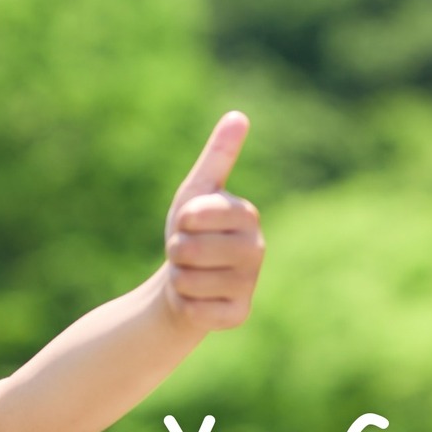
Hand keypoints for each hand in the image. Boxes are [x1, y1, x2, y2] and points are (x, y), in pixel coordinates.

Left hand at [162, 110, 264, 332]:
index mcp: (247, 215)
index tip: (187, 224)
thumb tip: (238, 116)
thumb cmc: (191, 234)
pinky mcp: (238, 314)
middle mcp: (256, 249)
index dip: (180, 222)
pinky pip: (196, 311)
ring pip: (189, 282)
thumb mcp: (197, 192)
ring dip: (177, 280)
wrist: (186, 285)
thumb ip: (218, 157)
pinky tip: (195, 301)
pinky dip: (185, 306)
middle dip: (175, 252)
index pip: (196, 215)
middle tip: (184, 254)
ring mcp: (250, 284)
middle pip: (190, 250)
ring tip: (189, 275)